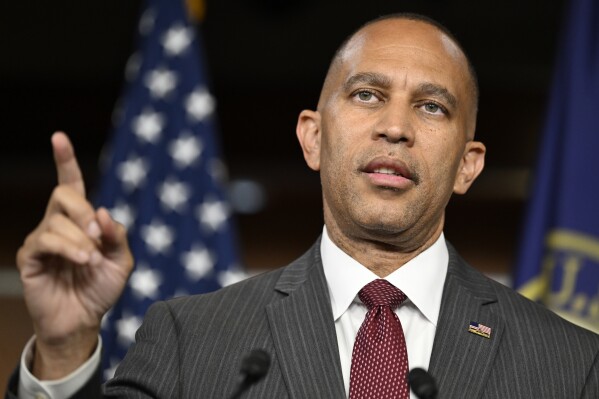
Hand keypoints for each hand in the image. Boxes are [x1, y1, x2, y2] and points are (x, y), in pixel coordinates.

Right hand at [16, 132, 133, 378]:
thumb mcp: (122, 261)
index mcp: (81, 220)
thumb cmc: (100, 288)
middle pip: (64, 193)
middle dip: (84, 210)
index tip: (59, 137)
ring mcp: (42, 238)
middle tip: (98, 235)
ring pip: (56, 218)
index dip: (65, 160)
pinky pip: (45, 239)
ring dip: (80, 237)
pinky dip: (68, 247)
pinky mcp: (30, 256)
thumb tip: (104, 211)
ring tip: (91, 259)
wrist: (83, 320)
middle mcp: (59, 223)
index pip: (71, 184)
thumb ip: (118, 235)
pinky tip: (81, 260)